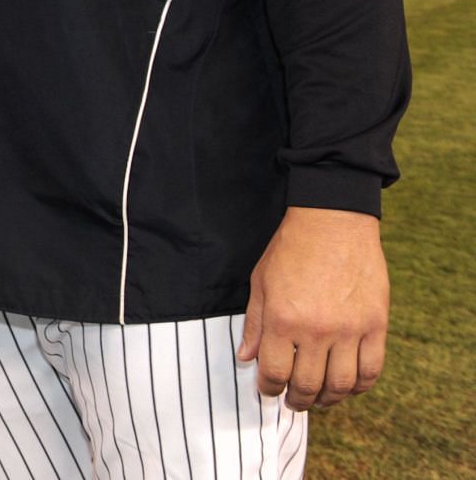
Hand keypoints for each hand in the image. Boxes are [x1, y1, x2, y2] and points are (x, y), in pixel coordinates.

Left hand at [238, 206, 388, 410]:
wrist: (332, 222)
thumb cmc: (291, 249)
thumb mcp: (260, 283)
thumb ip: (255, 324)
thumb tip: (246, 358)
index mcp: (284, 319)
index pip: (275, 372)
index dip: (269, 387)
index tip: (268, 389)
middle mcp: (317, 330)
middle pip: (308, 384)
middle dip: (297, 399)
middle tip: (293, 401)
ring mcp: (350, 330)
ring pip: (341, 384)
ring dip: (329, 399)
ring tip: (319, 399)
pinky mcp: (376, 325)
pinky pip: (372, 370)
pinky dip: (360, 386)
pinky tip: (348, 387)